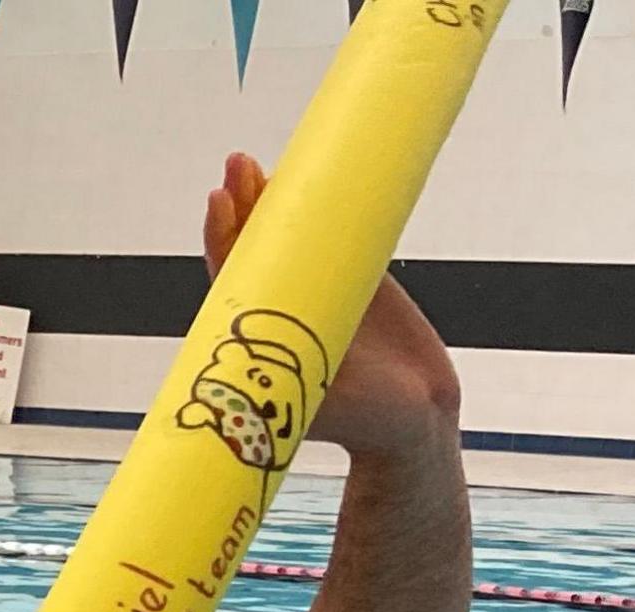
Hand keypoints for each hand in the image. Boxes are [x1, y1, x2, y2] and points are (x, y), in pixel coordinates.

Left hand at [202, 150, 460, 459]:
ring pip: (285, 234)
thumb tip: (255, 362)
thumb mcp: (320, 407)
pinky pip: (332, 232)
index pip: (228, 278)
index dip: (221, 238)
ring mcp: (314, 288)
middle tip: (239, 166)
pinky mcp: (353, 274)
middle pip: (250, 246)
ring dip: (270, 198)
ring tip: (255, 165)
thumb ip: (295, 380)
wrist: (415, 418)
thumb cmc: (361, 424)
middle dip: (241, 205)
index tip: (219, 204)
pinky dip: (320, 204)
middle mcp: (280, 307)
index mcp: (257, 334)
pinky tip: (311, 174)